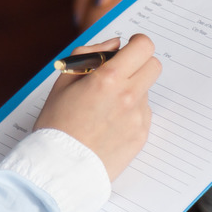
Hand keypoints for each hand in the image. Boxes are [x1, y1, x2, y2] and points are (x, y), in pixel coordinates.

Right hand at [35, 35, 161, 180]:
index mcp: (108, 78)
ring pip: (147, 91)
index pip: (143, 47)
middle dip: (140, 64)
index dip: (137, 44)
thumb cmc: (56, 123)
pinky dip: (131, 113)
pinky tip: (110, 125)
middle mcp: (128, 96)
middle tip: (121, 73)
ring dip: (133, 91)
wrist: (59, 168)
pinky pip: (143, 114)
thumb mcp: (64, 80)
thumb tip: (116, 44)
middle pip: (154, 66)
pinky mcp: (141, 135)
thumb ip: (90, 54)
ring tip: (105, 108)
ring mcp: (138, 117)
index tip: (129, 48)